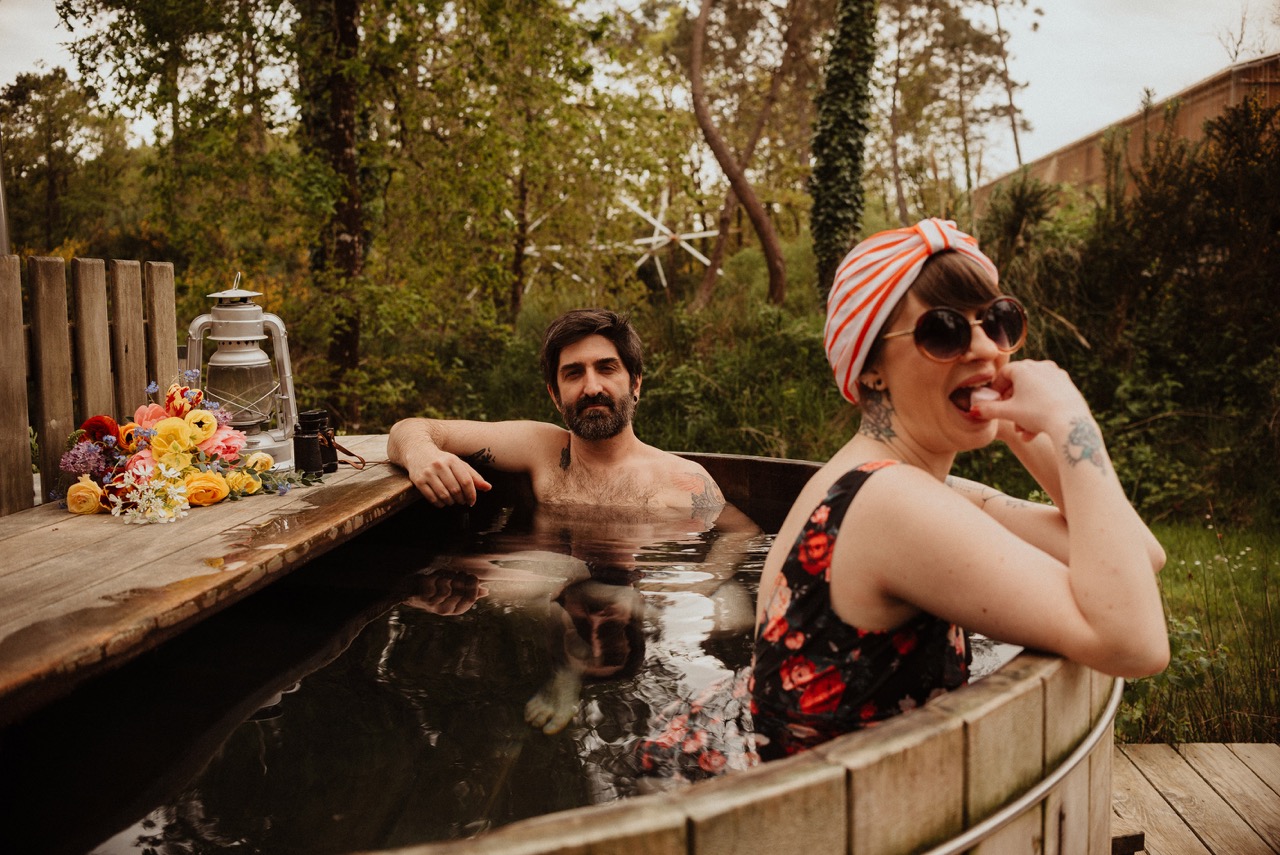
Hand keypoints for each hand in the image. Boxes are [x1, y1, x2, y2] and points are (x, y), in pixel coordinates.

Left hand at [405, 570, 486, 614]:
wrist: (412, 591)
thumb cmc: (436, 590)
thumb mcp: (454, 592)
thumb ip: (469, 592)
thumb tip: (486, 591)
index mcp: (454, 609)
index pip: (469, 600)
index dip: (474, 587)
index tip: (474, 577)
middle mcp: (444, 610)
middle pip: (460, 593)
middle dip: (464, 579)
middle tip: (463, 573)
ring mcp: (433, 604)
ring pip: (447, 588)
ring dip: (451, 577)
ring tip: (452, 573)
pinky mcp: (423, 596)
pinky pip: (435, 583)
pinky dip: (440, 575)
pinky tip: (441, 573)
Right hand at [408, 447, 491, 506]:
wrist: (418, 451)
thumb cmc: (442, 460)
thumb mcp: (458, 464)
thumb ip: (473, 476)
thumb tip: (488, 488)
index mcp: (452, 460)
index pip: (466, 481)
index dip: (471, 494)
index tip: (472, 501)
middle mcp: (439, 465)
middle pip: (455, 489)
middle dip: (461, 499)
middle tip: (462, 501)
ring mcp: (428, 473)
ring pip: (444, 495)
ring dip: (451, 502)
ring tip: (452, 501)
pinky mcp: (418, 481)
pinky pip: (432, 498)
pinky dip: (439, 504)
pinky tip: (442, 502)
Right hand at [970, 359, 1093, 441]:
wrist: (1070, 423)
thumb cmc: (1037, 414)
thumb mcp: (1008, 413)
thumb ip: (988, 410)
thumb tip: (973, 410)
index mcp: (1024, 368)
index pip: (1004, 374)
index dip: (996, 389)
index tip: (994, 401)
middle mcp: (1041, 367)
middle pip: (1020, 384)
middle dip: (1011, 404)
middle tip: (1007, 416)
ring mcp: (1057, 376)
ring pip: (1034, 393)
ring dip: (1025, 412)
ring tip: (1022, 431)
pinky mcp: (1068, 386)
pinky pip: (1048, 396)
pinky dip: (1039, 410)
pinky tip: (1035, 431)